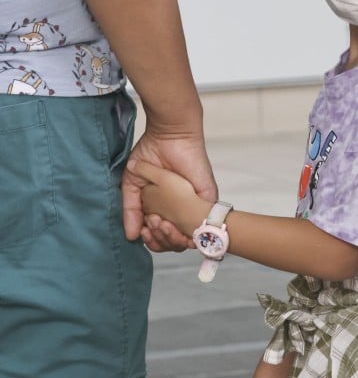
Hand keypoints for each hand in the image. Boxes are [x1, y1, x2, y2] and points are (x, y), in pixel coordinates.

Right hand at [122, 130, 215, 249]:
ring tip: (156, 221)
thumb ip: (130, 209)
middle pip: (172, 242)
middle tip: (150, 224)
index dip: (150, 239)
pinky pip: (201, 226)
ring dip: (167, 236)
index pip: (160, 236)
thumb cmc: (152, 154)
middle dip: (158, 240)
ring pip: (186, 239)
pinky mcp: (207, 199)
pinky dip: (182, 230)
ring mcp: (195, 206)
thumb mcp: (133, 184)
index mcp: (165, 208)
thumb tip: (131, 235)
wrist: (168, 136)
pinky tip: (168, 223)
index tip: (141, 231)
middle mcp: (181, 210)